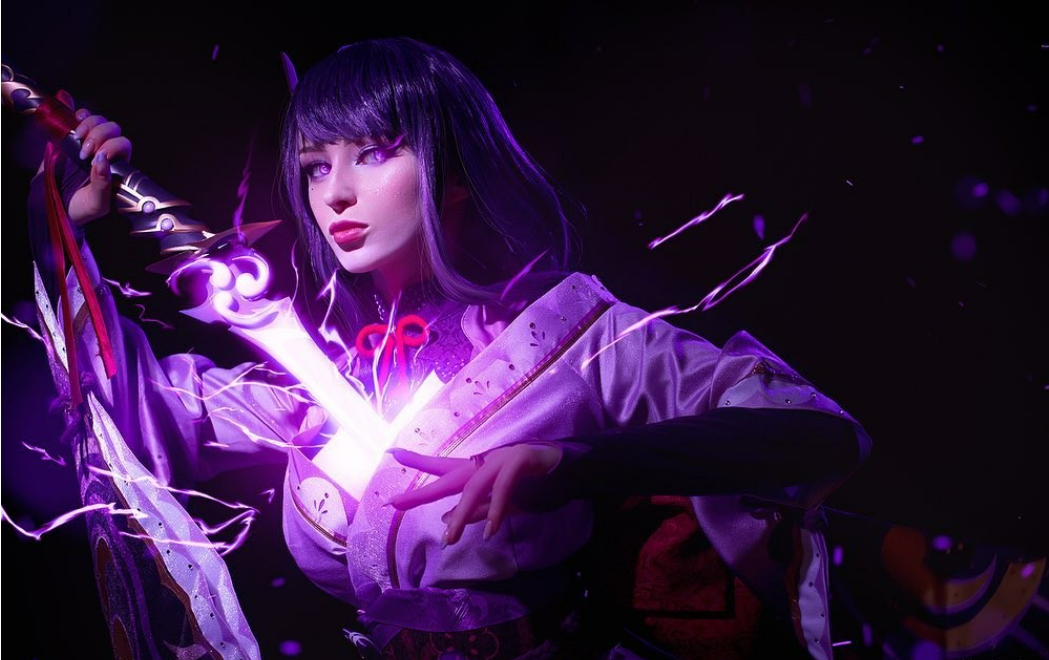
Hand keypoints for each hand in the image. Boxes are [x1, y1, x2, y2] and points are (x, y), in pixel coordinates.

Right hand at [50, 90, 132, 225]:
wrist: (55, 206)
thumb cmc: (81, 208)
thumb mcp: (96, 203)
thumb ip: (102, 184)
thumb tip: (103, 159)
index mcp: (117, 166)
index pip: (123, 144)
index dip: (111, 146)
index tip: (94, 160)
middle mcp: (106, 152)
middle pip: (112, 128)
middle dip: (99, 135)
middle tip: (84, 152)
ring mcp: (89, 142)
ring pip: (98, 120)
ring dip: (88, 124)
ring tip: (76, 138)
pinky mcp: (71, 137)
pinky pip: (80, 116)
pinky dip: (78, 113)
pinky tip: (73, 118)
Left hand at [387, 443, 562, 547]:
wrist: (568, 471)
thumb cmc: (533, 484)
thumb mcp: (500, 503)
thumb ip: (474, 510)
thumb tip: (443, 519)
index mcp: (477, 468)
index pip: (441, 466)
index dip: (416, 461)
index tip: (390, 454)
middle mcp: (484, 460)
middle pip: (446, 476)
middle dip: (421, 491)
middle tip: (395, 503)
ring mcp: (501, 457)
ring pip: (473, 487)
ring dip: (461, 515)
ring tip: (450, 539)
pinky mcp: (520, 459)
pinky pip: (503, 488)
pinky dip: (496, 510)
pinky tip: (490, 530)